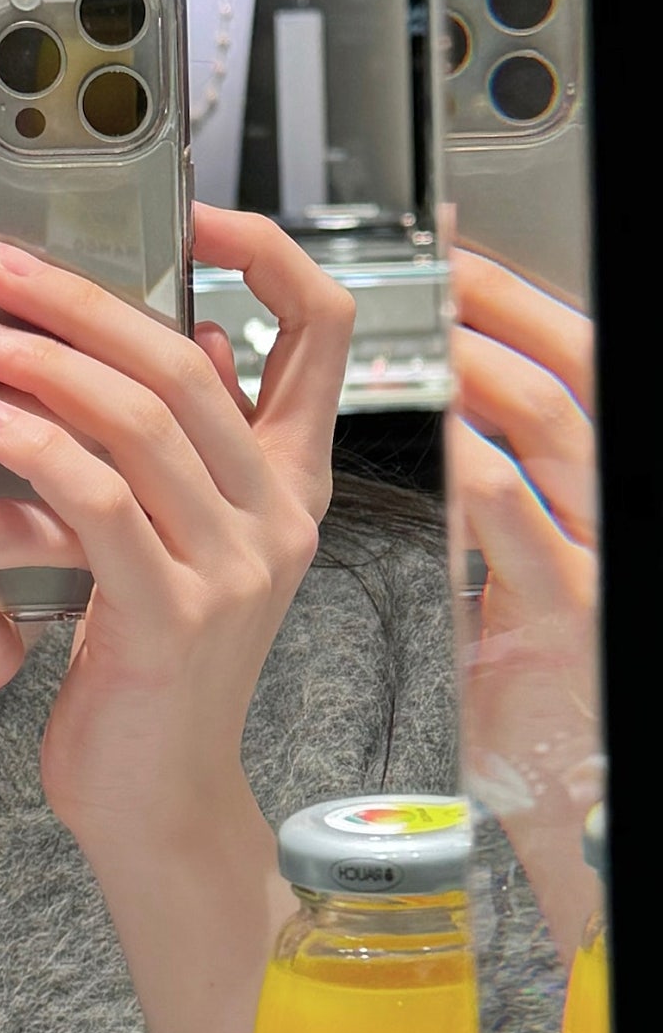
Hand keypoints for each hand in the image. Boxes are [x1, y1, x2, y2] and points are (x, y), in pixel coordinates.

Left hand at [0, 206, 352, 841]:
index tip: (188, 211)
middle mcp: (278, 513)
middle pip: (187, 362)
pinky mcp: (172, 616)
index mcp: (288, 479)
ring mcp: (234, 567)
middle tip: (0, 267)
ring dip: (40, 362)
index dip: (263, 253)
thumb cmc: (147, 660)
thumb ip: (185, 446)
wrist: (153, 795)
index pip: (318, 330)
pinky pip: (97, 500)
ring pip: (140, 420)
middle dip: (84, 301)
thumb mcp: (182, 537)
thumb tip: (182, 336)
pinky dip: (32, 445)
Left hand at [448, 247, 599, 854]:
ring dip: (484, 364)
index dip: (510, 303)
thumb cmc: (524, 665)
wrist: (560, 776)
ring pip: (553, 429)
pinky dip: (479, 467)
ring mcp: (586, 554)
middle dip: (501, 309)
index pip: (559, 368)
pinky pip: (520, 520)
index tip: (457, 256)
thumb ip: (479, 483)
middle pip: (565, 374)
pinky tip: (445, 435)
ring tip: (435, 323)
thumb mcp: (510, 557)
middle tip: (443, 264)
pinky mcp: (558, 610)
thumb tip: (437, 414)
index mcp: (577, 490)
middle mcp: (597, 509)